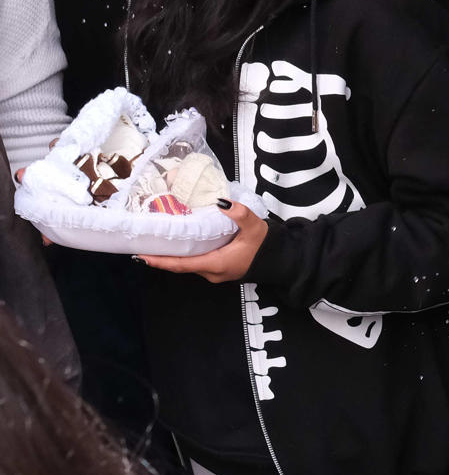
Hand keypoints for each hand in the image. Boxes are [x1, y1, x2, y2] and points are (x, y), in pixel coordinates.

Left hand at [137, 201, 265, 283]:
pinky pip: (197, 263)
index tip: (140, 256)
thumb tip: (221, 202)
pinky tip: (181, 244)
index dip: (159, 261)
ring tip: (158, 242)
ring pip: (188, 264)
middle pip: (180, 265)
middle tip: (144, 244)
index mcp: (215, 264)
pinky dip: (186, 255)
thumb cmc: (266, 246)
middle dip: (161, 257)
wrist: (282, 260)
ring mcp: (215, 273)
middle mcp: (211, 272)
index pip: (180, 264)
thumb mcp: (255, 227)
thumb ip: (239, 214)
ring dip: (173, 256)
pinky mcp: (220, 269)